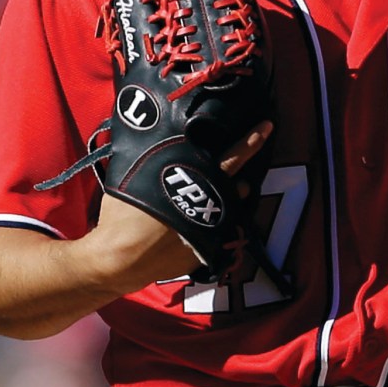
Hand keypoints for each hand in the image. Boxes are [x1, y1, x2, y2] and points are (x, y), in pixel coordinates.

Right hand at [93, 120, 273, 294]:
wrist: (119, 260)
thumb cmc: (122, 216)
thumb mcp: (134, 176)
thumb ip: (154, 158)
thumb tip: (159, 141)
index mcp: (193, 181)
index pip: (231, 156)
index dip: (251, 140)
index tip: (268, 126)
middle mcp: (209, 203)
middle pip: (238, 185)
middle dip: (241, 177)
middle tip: (239, 173)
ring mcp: (212, 229)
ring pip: (232, 207)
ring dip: (228, 200)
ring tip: (213, 198)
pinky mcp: (208, 250)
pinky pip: (219, 231)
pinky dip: (213, 224)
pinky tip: (198, 223)